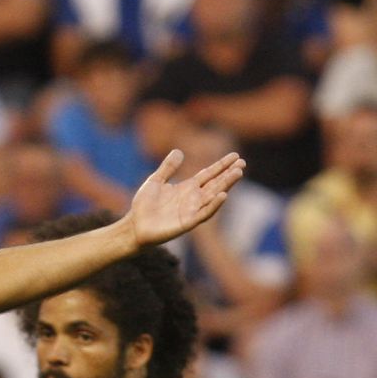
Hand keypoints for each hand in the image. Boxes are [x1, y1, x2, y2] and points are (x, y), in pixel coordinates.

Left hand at [126, 150, 243, 247]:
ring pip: (214, 196)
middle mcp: (193, 199)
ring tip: (237, 174)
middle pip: (215, 184)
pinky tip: (223, 195)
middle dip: (229, 174)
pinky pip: (204, 213)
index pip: (209, 174)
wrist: (134, 226)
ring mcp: (192, 211)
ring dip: (226, 185)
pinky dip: (214, 205)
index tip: (235, 156)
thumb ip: (167, 168)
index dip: (221, 165)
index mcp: (187, 188)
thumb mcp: (155, 181)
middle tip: (242, 163)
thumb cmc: (144, 206)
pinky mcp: (188, 223)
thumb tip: (179, 151)